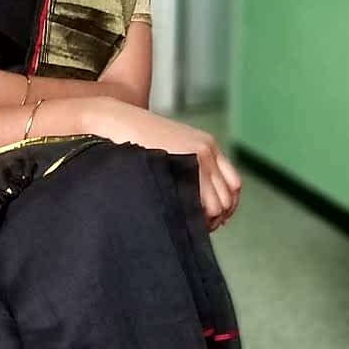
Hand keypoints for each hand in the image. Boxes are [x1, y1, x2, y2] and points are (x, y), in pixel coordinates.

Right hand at [81, 97, 241, 231]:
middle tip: (199, 226)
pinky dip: (198, 217)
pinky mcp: (185, 168)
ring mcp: (199, 159)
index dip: (226, 206)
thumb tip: (196, 204)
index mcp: (207, 146)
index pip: (233, 184)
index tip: (212, 218)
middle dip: (217, 216)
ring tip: (189, 226)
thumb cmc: (134, 140)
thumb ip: (185, 167)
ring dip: (208, 220)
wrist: (116, 121)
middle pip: (228, 197)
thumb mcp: (168, 148)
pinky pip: (204, 205)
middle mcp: (208, 152)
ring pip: (218, 205)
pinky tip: (183, 221)